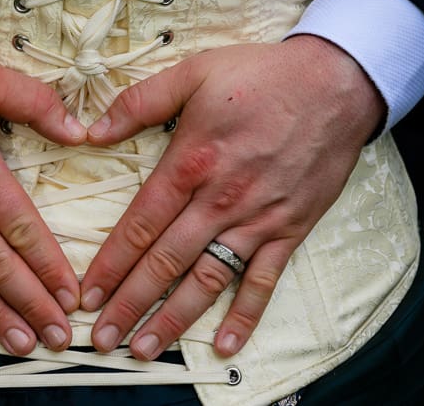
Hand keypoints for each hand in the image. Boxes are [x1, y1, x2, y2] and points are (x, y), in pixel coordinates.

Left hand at [80, 35, 384, 359]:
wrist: (335, 84)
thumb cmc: (262, 77)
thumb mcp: (193, 73)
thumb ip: (139, 102)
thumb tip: (92, 131)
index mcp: (191, 163)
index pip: (141, 224)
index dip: (111, 263)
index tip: (87, 294)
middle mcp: (220, 200)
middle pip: (166, 262)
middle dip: (130, 303)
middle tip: (103, 338)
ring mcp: (256, 219)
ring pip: (207, 279)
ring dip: (174, 318)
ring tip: (145, 349)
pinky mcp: (288, 229)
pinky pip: (264, 280)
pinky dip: (245, 316)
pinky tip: (223, 344)